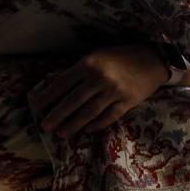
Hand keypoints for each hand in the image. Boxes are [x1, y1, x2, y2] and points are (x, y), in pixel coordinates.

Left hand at [31, 44, 167, 137]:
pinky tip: (87, 130)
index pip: (62, 83)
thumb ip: (76, 70)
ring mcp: (115, 91)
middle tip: (45, 126)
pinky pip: (109, 116)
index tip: (36, 108)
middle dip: (57, 115)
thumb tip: (51, 82)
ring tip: (62, 133)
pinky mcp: (128, 101)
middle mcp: (100, 77)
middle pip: (73, 101)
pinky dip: (97, 124)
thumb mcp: (96, 57)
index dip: (47, 97)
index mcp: (89, 64)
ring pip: (89, 112)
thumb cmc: (120, 58)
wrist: (153, 59)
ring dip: (74, 124)